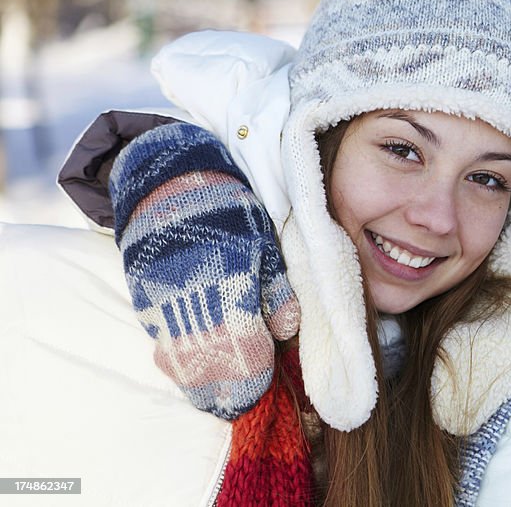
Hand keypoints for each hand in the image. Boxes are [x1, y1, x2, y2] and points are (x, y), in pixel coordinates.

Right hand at [109, 122, 299, 418]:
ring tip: (220, 394)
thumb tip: (287, 330)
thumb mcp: (264, 243)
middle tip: (241, 404)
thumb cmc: (226, 212)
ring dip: (201, 384)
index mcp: (230, 289)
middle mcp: (192, 306)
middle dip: (226, 394)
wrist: (166, 185)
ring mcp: (161, 308)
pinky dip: (179, 362)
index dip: (255, 381)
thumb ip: (276, 289)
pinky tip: (196, 364)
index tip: (264, 390)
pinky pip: (162, 346)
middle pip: (209, 372)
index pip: (245, 355)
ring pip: (180, 366)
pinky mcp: (142, 305)